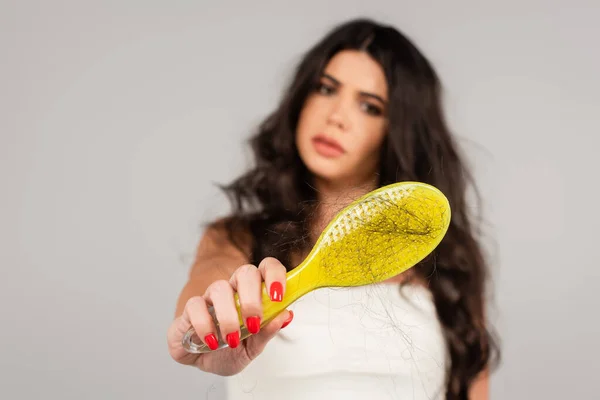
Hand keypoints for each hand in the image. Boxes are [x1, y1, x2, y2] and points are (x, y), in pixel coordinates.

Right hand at [167, 257, 293, 375]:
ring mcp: (211, 297)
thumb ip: (269, 330)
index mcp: (254, 293)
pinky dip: (204, 325)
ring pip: (220, 288)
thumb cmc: (232, 350)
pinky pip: (195, 305)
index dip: (275, 275)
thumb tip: (286, 315)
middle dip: (251, 298)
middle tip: (254, 323)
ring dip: (228, 316)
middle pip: (245, 272)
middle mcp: (233, 290)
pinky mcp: (190, 309)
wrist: (205, 362)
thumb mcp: (254, 346)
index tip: (278, 295)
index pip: (267, 268)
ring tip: (232, 339)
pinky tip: (212, 342)